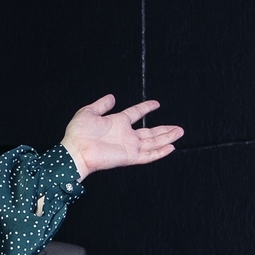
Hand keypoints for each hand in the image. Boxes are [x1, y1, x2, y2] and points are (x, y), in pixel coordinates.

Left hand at [60, 96, 181, 177]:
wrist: (75, 151)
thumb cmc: (78, 134)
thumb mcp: (89, 112)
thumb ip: (102, 104)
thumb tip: (111, 97)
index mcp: (117, 123)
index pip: (136, 113)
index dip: (146, 108)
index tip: (155, 104)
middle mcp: (125, 136)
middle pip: (150, 132)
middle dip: (164, 129)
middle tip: (178, 127)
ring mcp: (128, 147)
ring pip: (153, 143)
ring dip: (167, 138)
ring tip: (179, 133)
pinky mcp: (129, 157)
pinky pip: (147, 155)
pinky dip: (159, 152)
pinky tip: (171, 147)